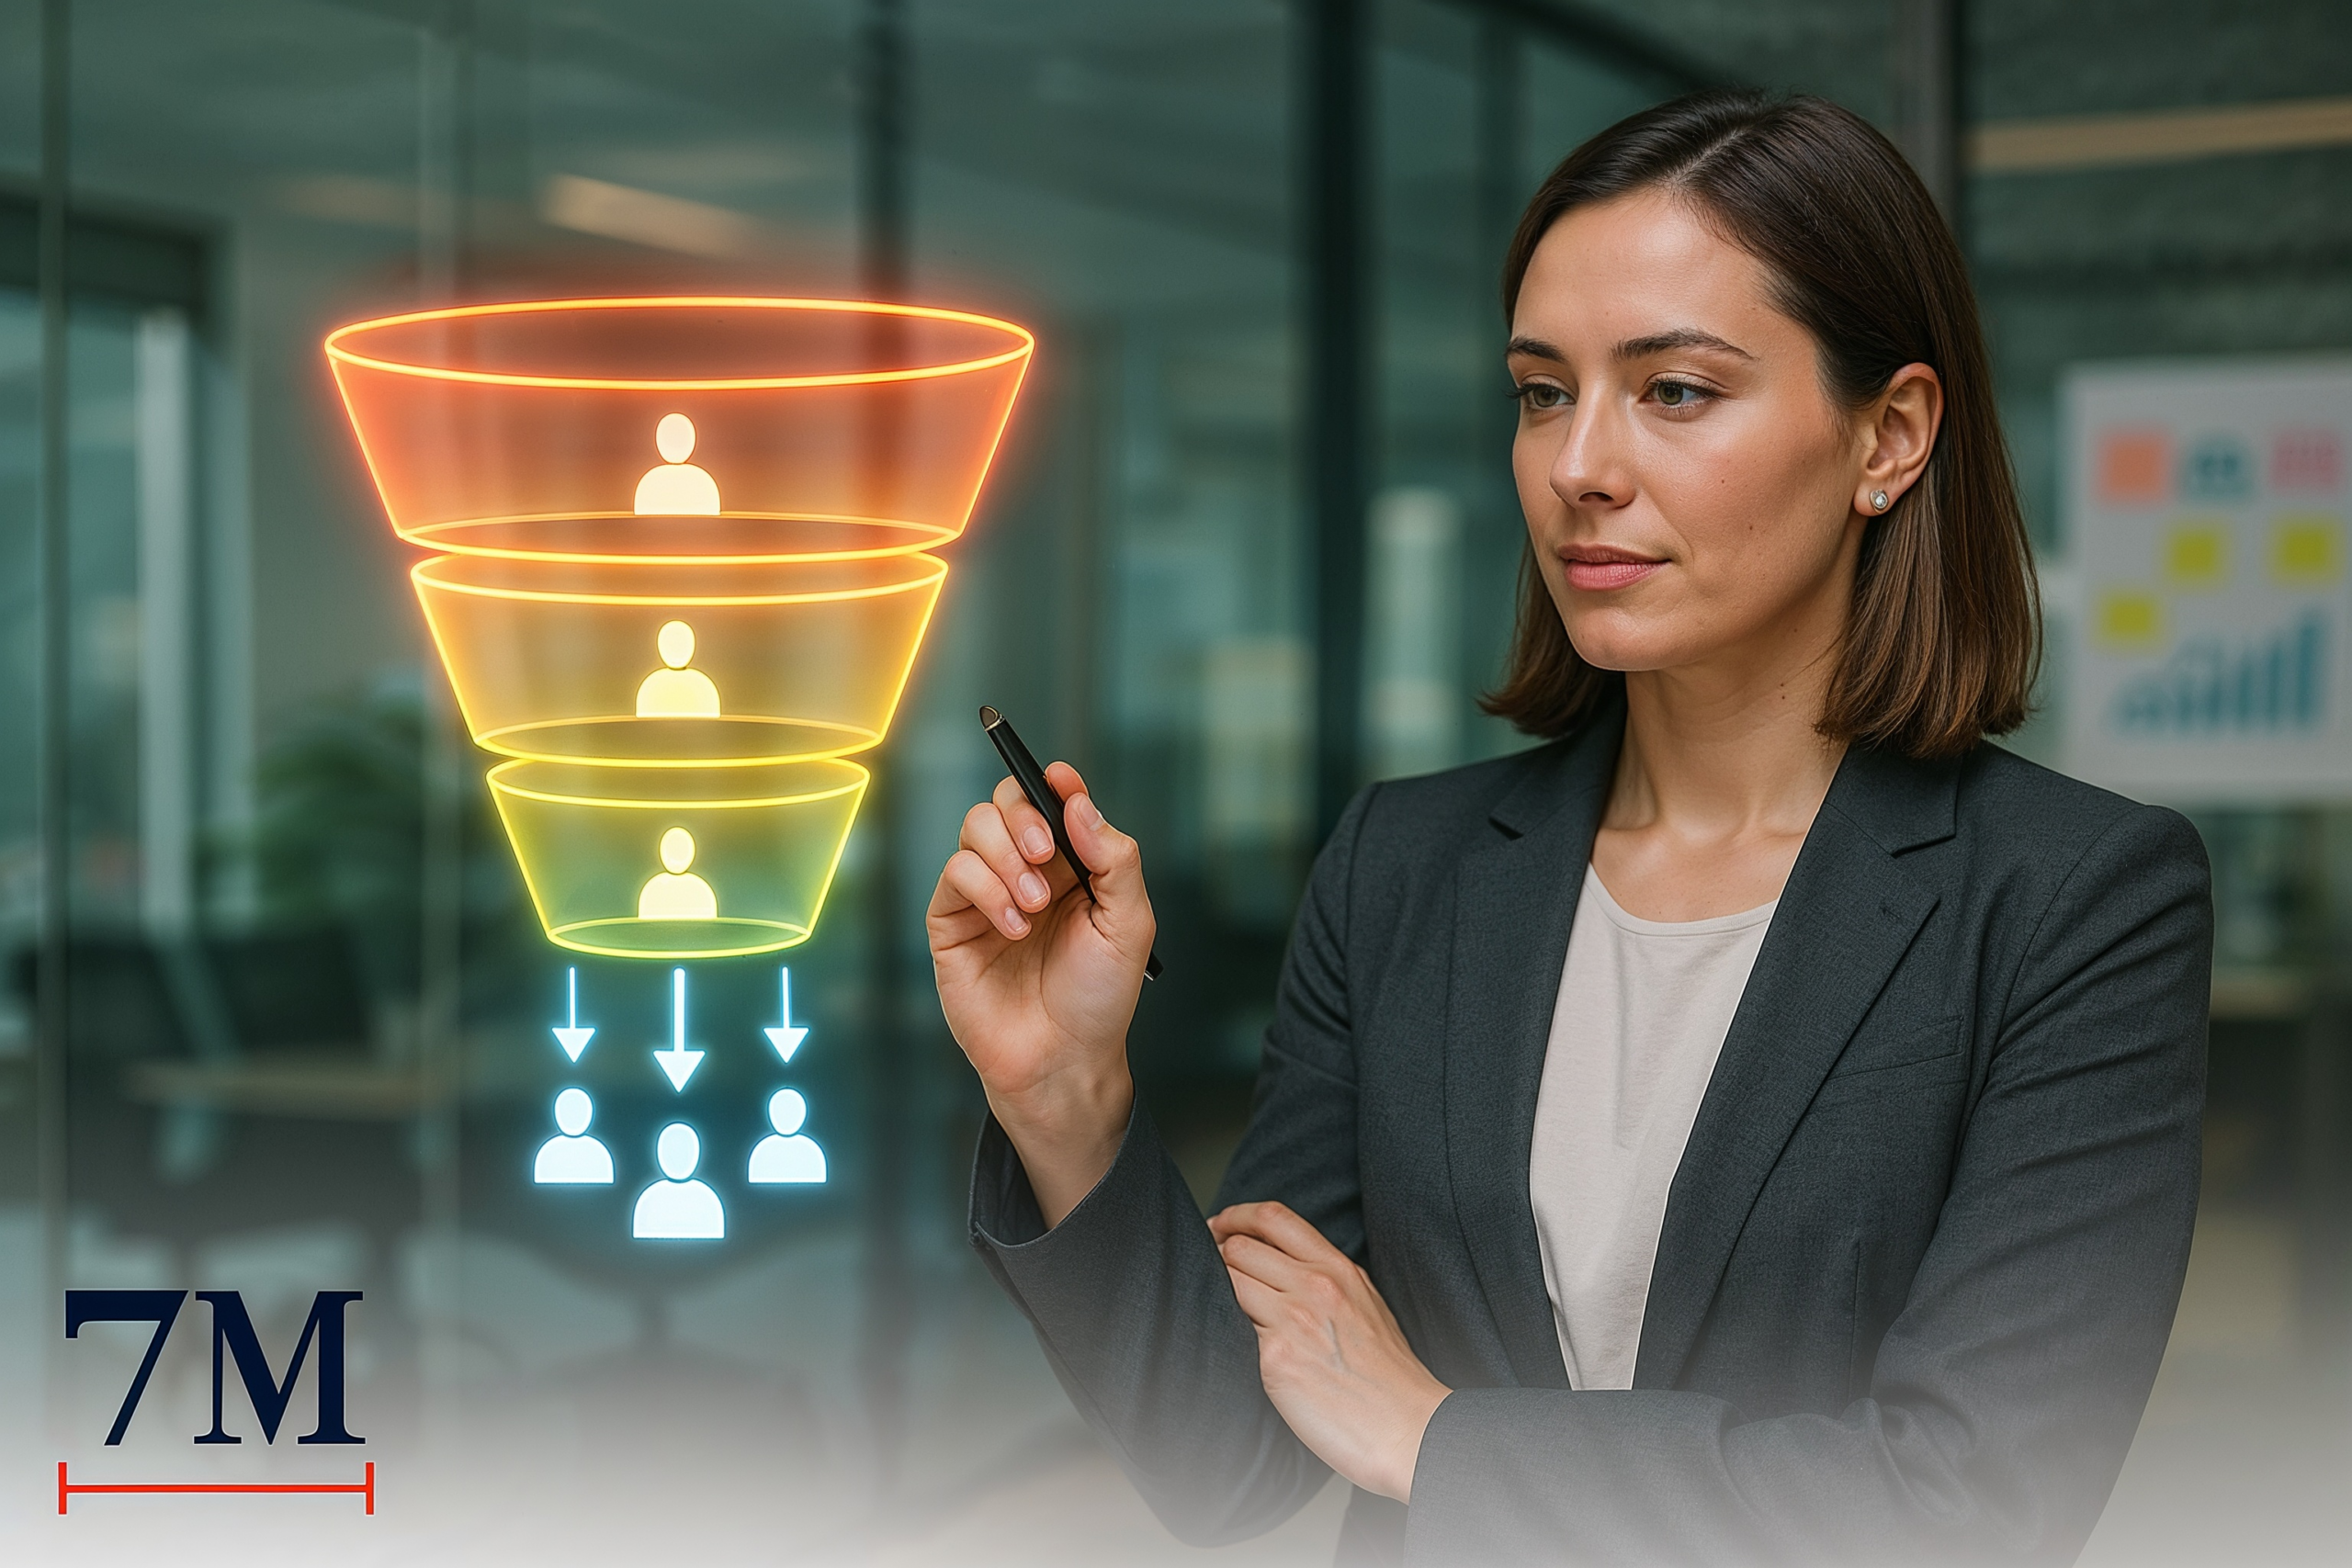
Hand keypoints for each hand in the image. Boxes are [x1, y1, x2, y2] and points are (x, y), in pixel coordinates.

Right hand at [929, 763, 1156, 1224]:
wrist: (1062, 1060)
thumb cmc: (1098, 998)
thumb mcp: (1129, 924)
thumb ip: (1114, 858)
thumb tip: (1080, 804)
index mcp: (1071, 866)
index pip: (1052, 802)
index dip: (1054, 783)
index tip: (1061, 780)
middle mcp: (1025, 871)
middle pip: (1005, 801)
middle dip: (1024, 816)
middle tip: (1046, 853)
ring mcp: (985, 894)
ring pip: (975, 828)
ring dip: (1006, 858)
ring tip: (1033, 907)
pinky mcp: (952, 922)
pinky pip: (954, 874)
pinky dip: (985, 890)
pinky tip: (1013, 927)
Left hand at [1211, 1201, 1449, 1502]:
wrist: (1408, 1428)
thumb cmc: (1388, 1376)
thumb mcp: (1366, 1304)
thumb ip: (1327, 1278)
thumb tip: (1281, 1265)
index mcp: (1339, 1269)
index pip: (1274, 1217)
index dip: (1236, 1216)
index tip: (1219, 1226)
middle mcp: (1316, 1286)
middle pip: (1239, 1247)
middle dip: (1215, 1254)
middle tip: (1204, 1267)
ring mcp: (1294, 1320)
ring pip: (1228, 1281)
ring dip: (1212, 1288)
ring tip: (1212, 1302)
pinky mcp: (1276, 1359)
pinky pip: (1232, 1327)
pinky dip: (1221, 1326)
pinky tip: (1225, 1338)